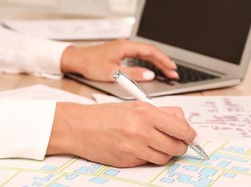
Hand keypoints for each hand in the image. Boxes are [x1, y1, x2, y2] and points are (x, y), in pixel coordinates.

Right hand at [46, 101, 196, 166]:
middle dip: (180, 146)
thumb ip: (161, 114)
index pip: (181, 128)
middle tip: (176, 143)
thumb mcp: (135, 106)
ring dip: (164, 153)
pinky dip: (148, 157)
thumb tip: (183, 124)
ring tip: (153, 144)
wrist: (79, 127)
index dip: (191, 135)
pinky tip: (138, 148)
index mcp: (146, 113)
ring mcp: (134, 149)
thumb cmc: (105, 115)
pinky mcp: (127, 162)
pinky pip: (148, 163)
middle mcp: (141, 131)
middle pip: (177, 147)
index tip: (193, 138)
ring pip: (164, 158)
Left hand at [60, 39, 178, 81]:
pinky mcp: (121, 54)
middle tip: (173, 73)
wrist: (77, 60)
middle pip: (150, 52)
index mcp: (125, 47)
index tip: (171, 68)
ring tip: (167, 72)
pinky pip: (140, 57)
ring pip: (146, 55)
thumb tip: (150, 75)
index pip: (150, 51)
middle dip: (164, 62)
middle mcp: (126, 46)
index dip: (163, 60)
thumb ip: (132, 74)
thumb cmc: (90, 64)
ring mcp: (124, 49)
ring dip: (157, 63)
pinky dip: (149, 63)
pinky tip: (153, 70)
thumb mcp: (113, 73)